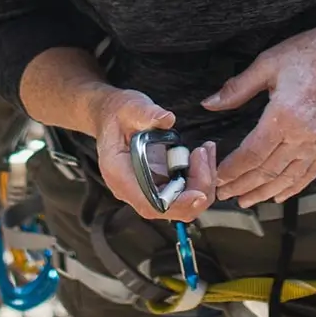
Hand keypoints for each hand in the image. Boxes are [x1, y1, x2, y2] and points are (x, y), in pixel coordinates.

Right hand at [92, 89, 216, 222]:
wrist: (110, 117)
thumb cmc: (118, 114)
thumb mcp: (130, 107)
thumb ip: (146, 113)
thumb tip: (167, 119)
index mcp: (120, 174)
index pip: (151, 203)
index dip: (177, 204)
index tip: (199, 192)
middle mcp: (132, 190)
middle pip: (172, 209)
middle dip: (197, 188)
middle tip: (204, 154)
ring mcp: (146, 190)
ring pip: (182, 205)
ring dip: (202, 183)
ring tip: (206, 150)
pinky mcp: (158, 185)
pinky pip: (182, 193)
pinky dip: (198, 179)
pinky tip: (202, 155)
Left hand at [204, 29, 315, 206]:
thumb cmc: (307, 54)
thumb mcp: (266, 64)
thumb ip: (237, 88)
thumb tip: (209, 103)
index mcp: (284, 116)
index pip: (253, 154)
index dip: (233, 169)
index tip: (218, 178)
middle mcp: (302, 136)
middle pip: (268, 171)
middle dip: (244, 185)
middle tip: (224, 194)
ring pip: (288, 178)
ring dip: (265, 192)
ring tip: (246, 200)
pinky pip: (310, 173)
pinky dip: (293, 187)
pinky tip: (280, 195)